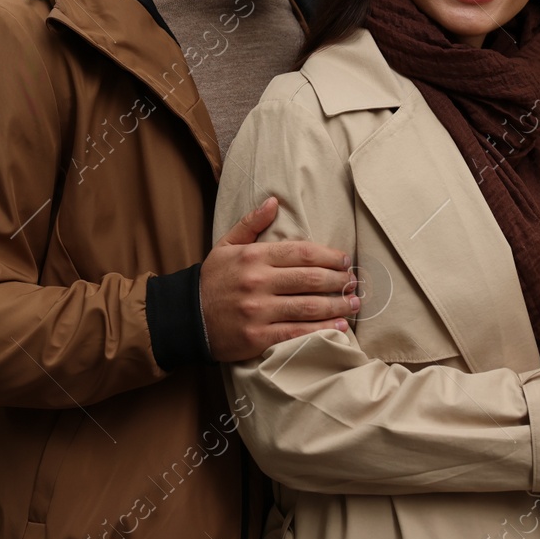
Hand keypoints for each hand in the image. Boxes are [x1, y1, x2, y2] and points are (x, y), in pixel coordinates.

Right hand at [201, 196, 358, 362]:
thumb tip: (274, 200)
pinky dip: (322, 329)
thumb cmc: (211, 280)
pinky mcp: (257, 337)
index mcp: (253, 257)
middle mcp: (257, 282)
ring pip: (308, 306)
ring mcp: (258, 311)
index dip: (329, 256)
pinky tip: (340, 326)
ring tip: (354, 303)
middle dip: (339, 280)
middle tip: (354, 281)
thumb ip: (251, 223)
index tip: (345, 259)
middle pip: (310, 279)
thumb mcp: (226, 245)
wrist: (186, 318)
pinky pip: (296, 332)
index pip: (301, 252)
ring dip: (337, 305)